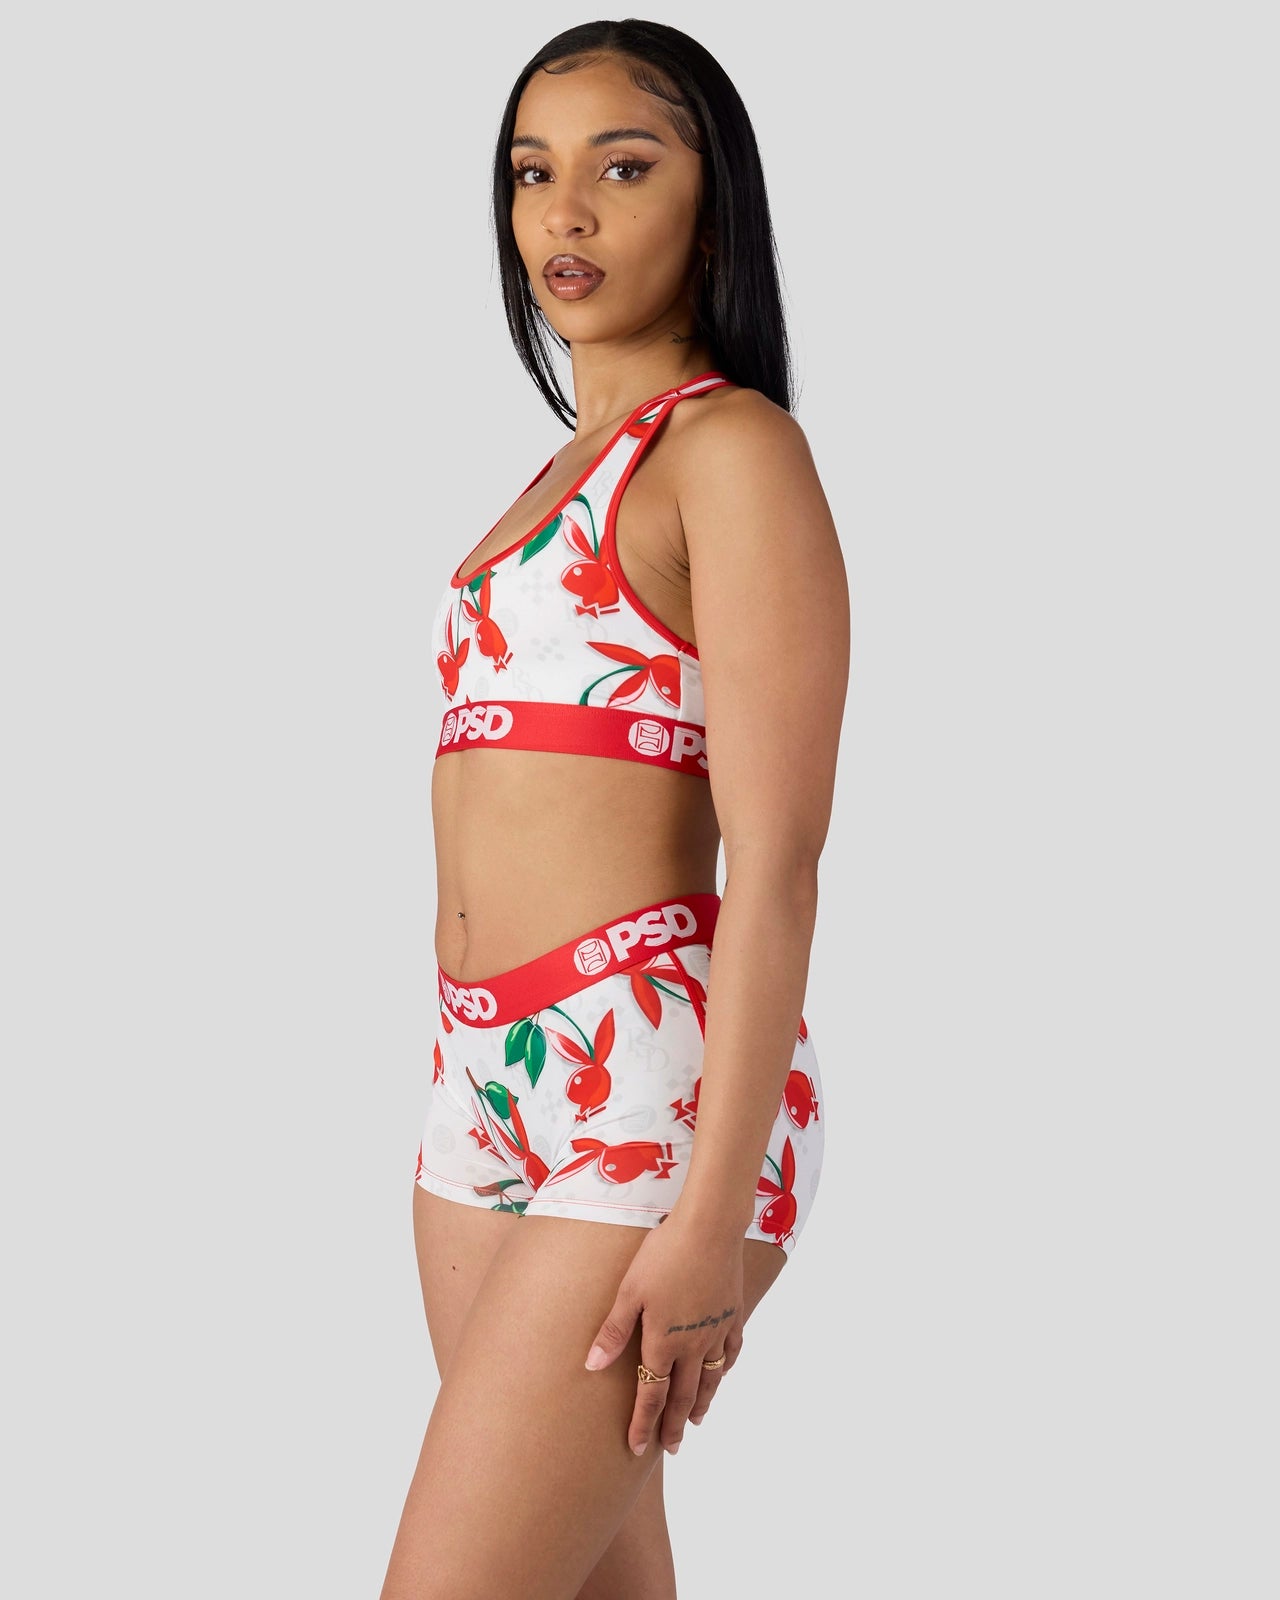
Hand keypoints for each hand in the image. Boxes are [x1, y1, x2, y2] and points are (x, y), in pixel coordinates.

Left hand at [584, 1212, 743, 1454]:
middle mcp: (693, 1346)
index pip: (651, 1395)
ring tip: (695, 1422)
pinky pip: (730, 1352)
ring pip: (710, 1380)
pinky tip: (720, 1374)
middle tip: (672, 1449)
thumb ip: (614, 1331)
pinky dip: (724, 1370)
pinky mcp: (732, 1314)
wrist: (709, 1229)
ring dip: (701, 1404)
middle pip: (683, 1396)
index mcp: (664, 1342)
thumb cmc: (663, 1255)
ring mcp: (716, 1331)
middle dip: (674, 1426)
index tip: (637, 1448)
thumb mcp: (630, 1291)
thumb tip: (591, 1365)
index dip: (643, 1424)